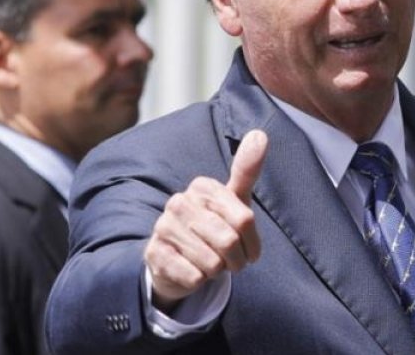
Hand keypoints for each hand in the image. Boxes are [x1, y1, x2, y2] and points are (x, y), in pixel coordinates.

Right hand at [145, 129, 266, 309]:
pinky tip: (191, 270)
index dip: (253, 243)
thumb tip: (260, 133)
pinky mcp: (154, 254)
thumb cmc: (213, 227)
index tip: (249, 247)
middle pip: (229, 241)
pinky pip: (194, 277)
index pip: (245, 220)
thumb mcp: (234, 201)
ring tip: (210, 264)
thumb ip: (246, 170)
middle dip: (236, 260)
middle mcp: (179, 202)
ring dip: (218, 271)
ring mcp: (163, 227)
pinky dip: (199, 281)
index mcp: (202, 186)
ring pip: (211, 262)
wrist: (176, 260)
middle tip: (230, 261)